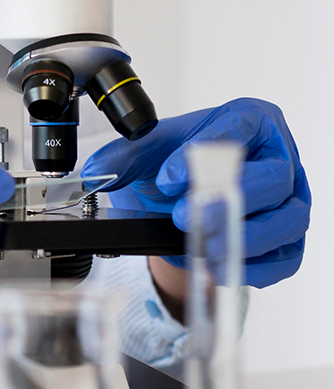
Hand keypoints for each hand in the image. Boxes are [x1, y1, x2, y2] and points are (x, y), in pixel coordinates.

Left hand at [82, 98, 310, 288]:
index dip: (207, 153)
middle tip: (184, 216)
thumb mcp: (148, 152)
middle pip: (273, 177)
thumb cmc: (179, 164)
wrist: (182, 200)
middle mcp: (279, 158)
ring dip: (243, 237)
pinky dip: (255, 268)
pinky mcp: (290, 240)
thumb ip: (122, 158)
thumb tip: (97, 174)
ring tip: (202, 247)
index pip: (239, 128)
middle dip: (226, 200)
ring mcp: (291, 200)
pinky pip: (286, 258)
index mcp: (250, 121)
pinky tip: (221, 268)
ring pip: (288, 220)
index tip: (169, 177)